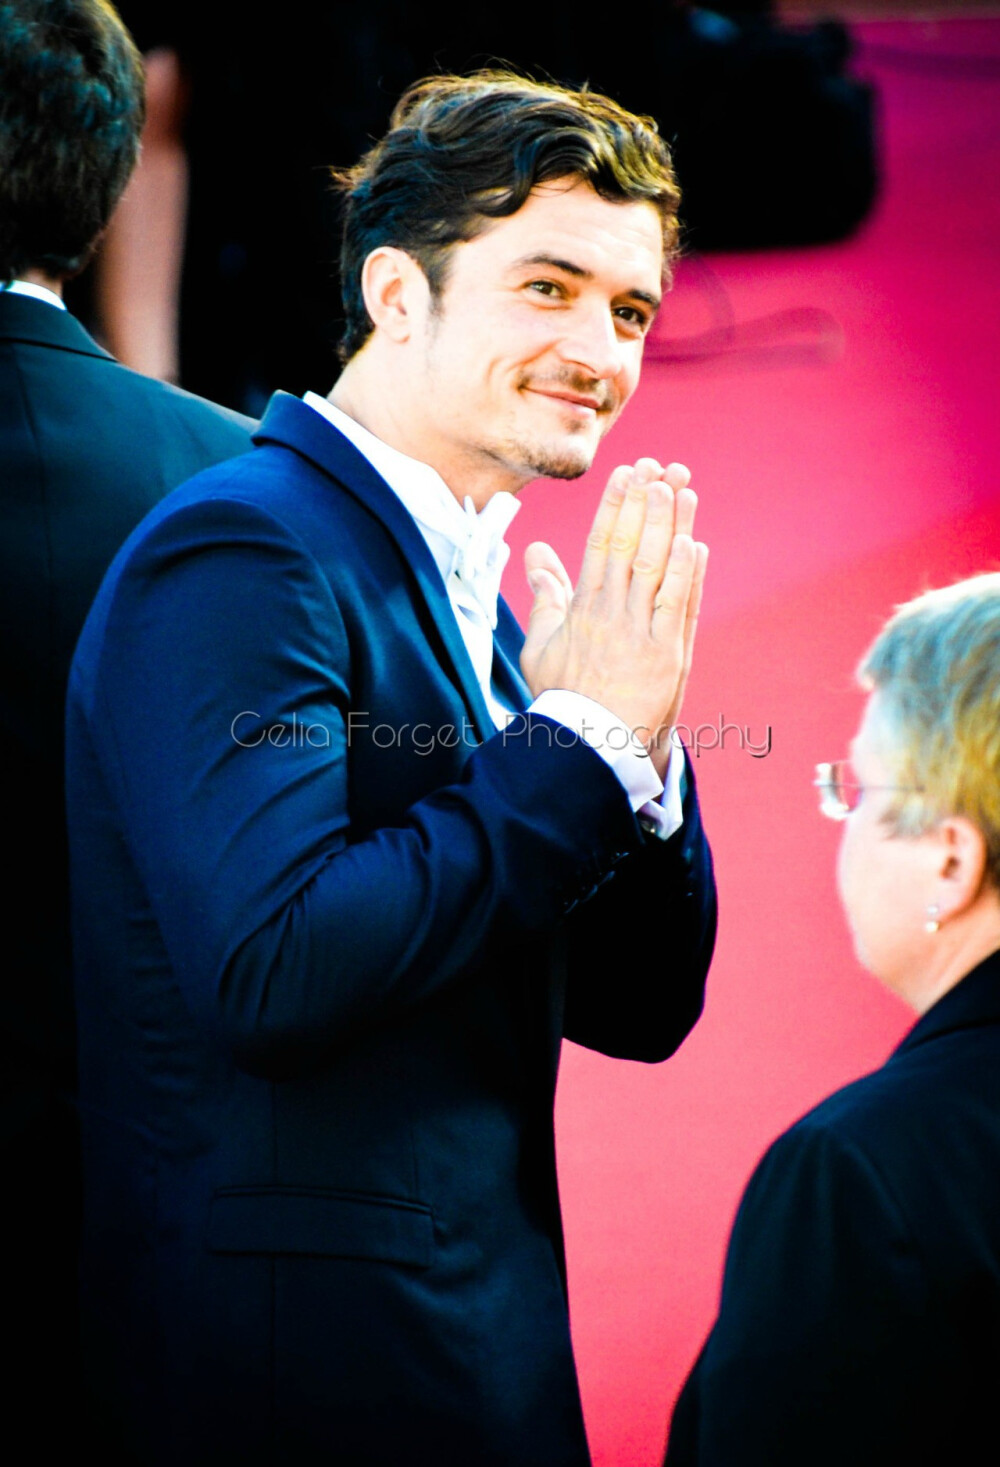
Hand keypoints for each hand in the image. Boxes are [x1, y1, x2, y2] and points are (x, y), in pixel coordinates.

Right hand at [520, 459, 707, 772]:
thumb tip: (537, 552)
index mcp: (582, 608)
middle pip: (630, 546)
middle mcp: (611, 614)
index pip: (600, 544)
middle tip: (659, 465)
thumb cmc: (564, 697)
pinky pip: (678, 607)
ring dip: (669, 524)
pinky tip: (693, 542)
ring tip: (680, 487)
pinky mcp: (666, 656)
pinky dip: (687, 574)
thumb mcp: (541, 645)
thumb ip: (545, 595)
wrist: (588, 745)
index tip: (626, 472)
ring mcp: (640, 633)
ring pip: (656, 568)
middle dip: (645, 502)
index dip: (615, 505)